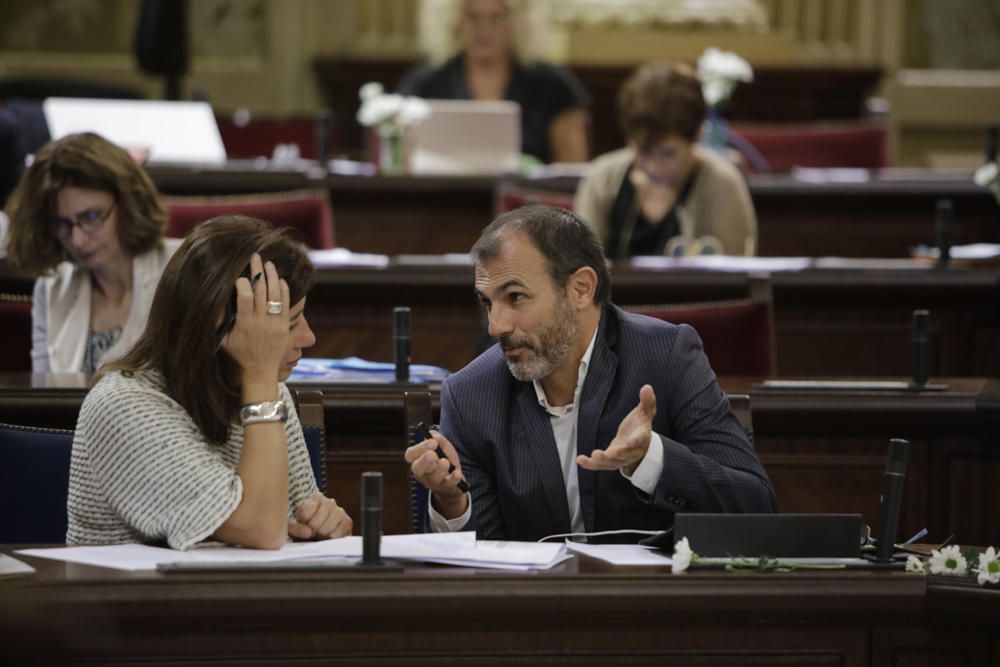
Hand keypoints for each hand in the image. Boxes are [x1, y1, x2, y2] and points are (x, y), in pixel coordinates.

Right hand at [221, 253, 289, 384]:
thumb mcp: (223, 340)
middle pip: (261, 290)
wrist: (260, 370)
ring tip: (269, 263)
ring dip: (272, 276)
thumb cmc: (239, 354)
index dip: (243, 283)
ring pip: (275, 294)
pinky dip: (284, 290)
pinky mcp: (285, 326)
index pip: (245, 297)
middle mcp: (261, 321)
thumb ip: (218, 321)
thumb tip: (210, 302)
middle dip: (258, 271)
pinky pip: (287, 304)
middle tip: (255, 256)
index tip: (240, 276)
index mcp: (244, 323)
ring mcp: (275, 323)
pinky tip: (280, 279)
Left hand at [288, 492, 352, 539]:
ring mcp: (340, 511)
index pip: (304, 513)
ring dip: (320, 537)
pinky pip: (335, 536)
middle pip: (315, 524)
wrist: (320, 534)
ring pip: (325, 531)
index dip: (301, 524)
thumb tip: (308, 532)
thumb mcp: (295, 526)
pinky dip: (329, 540)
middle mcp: (329, 502)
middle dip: (311, 532)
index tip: (303, 526)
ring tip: (320, 535)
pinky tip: (328, 537)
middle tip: (312, 533)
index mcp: (316, 497)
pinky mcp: (347, 522)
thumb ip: (296, 528)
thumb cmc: (307, 528)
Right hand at [404, 429, 468, 517]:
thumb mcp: (442, 446)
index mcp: (418, 460)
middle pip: (418, 469)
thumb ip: (438, 439)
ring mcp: (434, 482)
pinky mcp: (446, 488)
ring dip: (439, 470)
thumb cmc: (443, 459)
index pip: (411, 455)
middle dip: (424, 461)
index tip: (432, 442)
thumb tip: (433, 435)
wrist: (454, 476)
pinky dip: (453, 479)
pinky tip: (457, 473)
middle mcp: (422, 473)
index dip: (419, 448)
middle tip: (432, 454)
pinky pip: (449, 484)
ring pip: (433, 478)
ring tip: (445, 462)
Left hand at [577, 384, 656, 472]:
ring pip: (612, 463)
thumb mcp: (644, 413)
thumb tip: (647, 387)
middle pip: (626, 455)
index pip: (640, 439)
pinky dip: (590, 465)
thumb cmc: (639, 427)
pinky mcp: (610, 462)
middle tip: (609, 453)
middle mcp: (632, 451)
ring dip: (603, 461)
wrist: (637, 444)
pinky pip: (600, 466)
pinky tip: (580, 460)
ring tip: (594, 456)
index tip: (631, 441)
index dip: (636, 440)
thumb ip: (647, 402)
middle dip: (618, 454)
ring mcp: (620, 458)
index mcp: (641, 437)